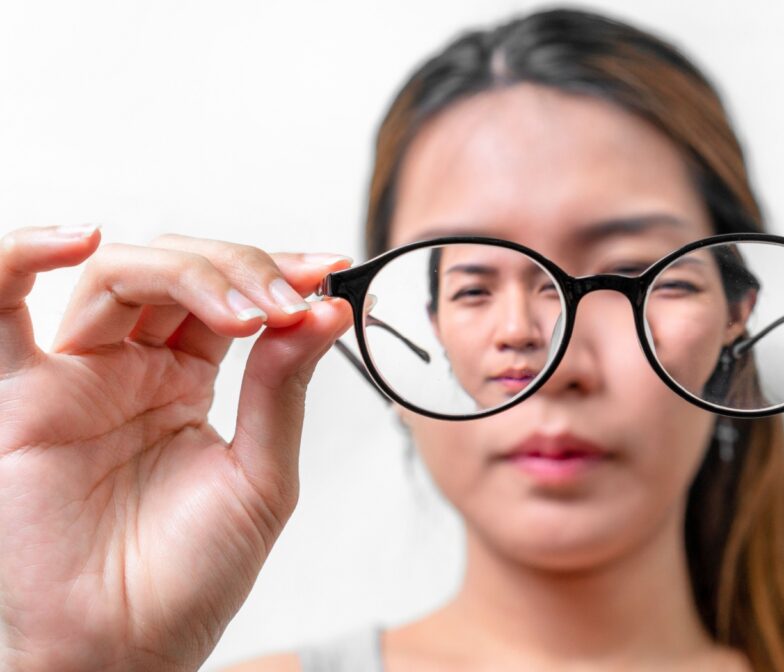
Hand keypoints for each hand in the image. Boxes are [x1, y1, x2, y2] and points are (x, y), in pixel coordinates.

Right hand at [0, 225, 353, 671]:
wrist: (130, 649)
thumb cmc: (192, 577)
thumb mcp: (261, 476)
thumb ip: (283, 389)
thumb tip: (324, 309)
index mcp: (186, 382)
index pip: (228, 294)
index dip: (275, 271)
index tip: (328, 269)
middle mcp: (131, 369)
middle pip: (178, 271)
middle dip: (242, 269)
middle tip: (290, 300)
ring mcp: (78, 377)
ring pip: (118, 275)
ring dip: (188, 272)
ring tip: (247, 311)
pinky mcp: (23, 398)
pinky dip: (22, 256)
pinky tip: (81, 240)